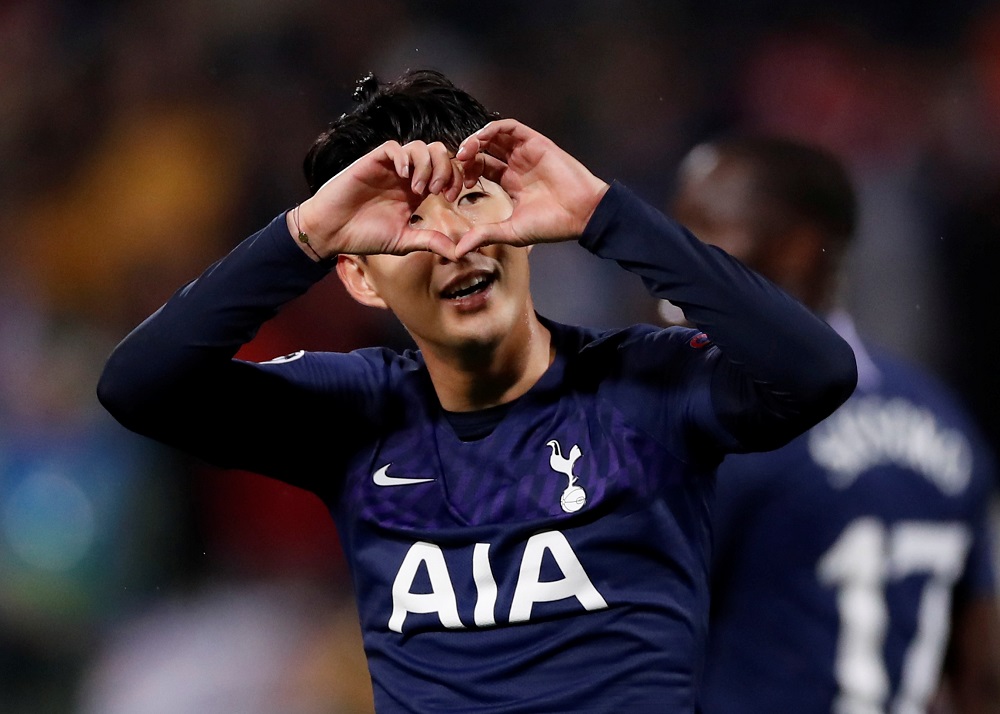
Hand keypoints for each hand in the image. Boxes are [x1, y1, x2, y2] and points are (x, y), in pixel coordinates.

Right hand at [293, 140, 465, 259]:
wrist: (332, 231)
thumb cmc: (364, 236)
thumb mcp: (403, 241)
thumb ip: (430, 242)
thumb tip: (459, 253)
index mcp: (417, 191)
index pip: (447, 171)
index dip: (456, 178)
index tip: (453, 197)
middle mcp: (406, 175)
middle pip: (438, 152)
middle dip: (446, 168)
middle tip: (439, 191)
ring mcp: (390, 167)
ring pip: (418, 146)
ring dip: (426, 165)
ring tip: (418, 189)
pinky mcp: (372, 162)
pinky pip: (393, 147)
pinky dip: (403, 158)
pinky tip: (403, 177)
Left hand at [452, 119, 609, 258]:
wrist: (582, 214)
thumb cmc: (551, 225)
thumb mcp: (511, 232)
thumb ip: (484, 235)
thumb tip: (457, 251)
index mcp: (511, 183)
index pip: (482, 169)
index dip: (467, 173)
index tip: (458, 187)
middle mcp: (517, 165)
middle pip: (485, 150)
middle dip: (468, 155)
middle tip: (457, 166)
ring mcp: (526, 152)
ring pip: (494, 136)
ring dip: (476, 140)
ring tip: (465, 152)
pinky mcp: (535, 142)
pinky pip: (510, 127)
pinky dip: (492, 129)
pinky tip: (480, 140)